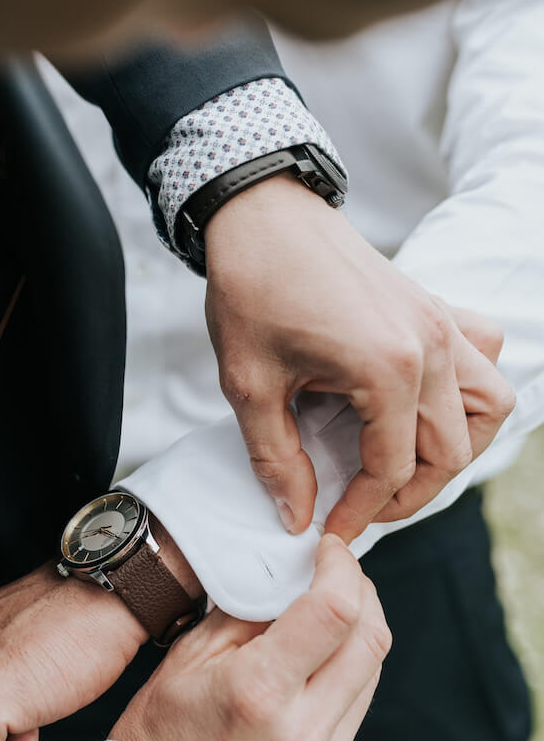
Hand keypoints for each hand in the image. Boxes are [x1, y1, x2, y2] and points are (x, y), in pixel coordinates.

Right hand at [111, 534, 390, 740]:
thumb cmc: (160, 737)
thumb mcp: (187, 659)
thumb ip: (245, 612)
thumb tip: (288, 575)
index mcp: (259, 690)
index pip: (335, 611)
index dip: (342, 566)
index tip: (330, 549)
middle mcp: (302, 730)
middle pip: (371, 639)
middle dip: (363, 591)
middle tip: (339, 572)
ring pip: (372, 673)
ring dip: (360, 631)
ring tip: (330, 613)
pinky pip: (356, 710)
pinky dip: (347, 672)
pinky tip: (318, 663)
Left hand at [205, 174, 514, 540]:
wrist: (262, 213)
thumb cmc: (253, 287)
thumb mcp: (250, 384)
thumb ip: (277, 459)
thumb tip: (297, 514)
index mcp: (388, 369)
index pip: (392, 469)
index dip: (361, 511)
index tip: (329, 528)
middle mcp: (433, 347)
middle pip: (450, 451)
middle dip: (408, 494)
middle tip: (362, 506)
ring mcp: (442, 323)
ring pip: (489, 406)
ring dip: (455, 445)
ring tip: (405, 461)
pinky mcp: (436, 307)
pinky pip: (485, 355)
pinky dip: (469, 389)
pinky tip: (422, 400)